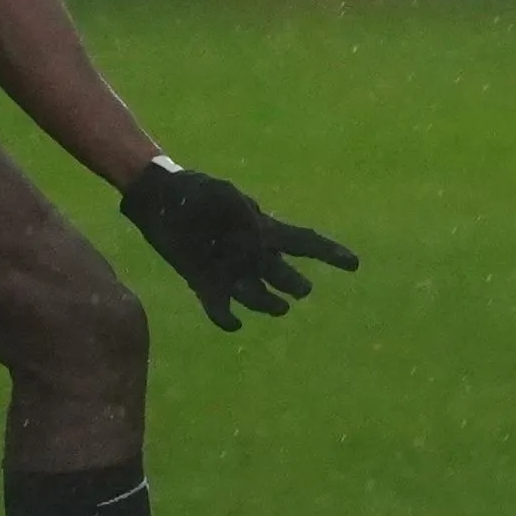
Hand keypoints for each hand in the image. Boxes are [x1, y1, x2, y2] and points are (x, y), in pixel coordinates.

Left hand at [117, 161, 361, 328]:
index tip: (354, 264)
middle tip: (301, 289)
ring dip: (269, 304)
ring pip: (258, 296)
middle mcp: (252, 255)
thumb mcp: (224, 195)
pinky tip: (233, 324)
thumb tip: (258, 231)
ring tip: (278, 307)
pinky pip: (220, 309)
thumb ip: (243, 214)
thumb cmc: (197, 191)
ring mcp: (229, 271)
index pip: (304, 243)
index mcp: (264, 230)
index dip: (330, 253)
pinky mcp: (204, 283)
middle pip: (284, 276)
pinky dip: (226, 320)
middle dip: (295, 285)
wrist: (161, 200)